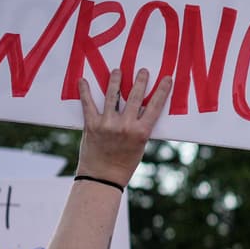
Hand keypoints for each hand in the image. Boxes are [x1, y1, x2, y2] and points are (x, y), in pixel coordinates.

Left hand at [76, 68, 173, 184]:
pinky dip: (85, 92)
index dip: (162, 90)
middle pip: (134, 96)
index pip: (155, 106)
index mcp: (141, 132)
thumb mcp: (140, 146)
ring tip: (117, 70)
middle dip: (140, 81)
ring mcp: (107, 124)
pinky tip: (83, 81)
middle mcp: (125, 126)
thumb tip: (141, 108)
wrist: (102, 177)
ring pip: (112, 96)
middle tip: (142, 70)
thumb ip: (141, 127)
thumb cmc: (124, 164)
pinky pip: (88, 104)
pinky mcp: (91, 125)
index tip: (166, 78)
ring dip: (115, 80)